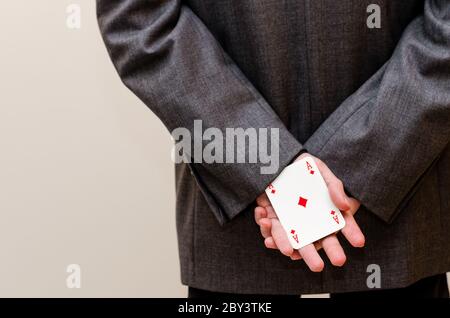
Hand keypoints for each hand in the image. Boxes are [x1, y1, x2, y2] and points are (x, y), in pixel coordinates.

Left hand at [254, 153, 364, 271]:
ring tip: (287, 250)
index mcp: (326, 214)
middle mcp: (308, 223)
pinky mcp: (271, 218)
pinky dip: (265, 228)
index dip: (352, 233)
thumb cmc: (305, 168)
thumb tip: (346, 205)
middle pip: (313, 243)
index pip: (342, 226)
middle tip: (318, 267)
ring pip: (287, 240)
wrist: (280, 161)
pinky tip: (264, 220)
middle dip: (313, 256)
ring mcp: (289, 222)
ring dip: (284, 245)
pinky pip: (267, 228)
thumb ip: (334, 187)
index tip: (359, 242)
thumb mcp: (321, 171)